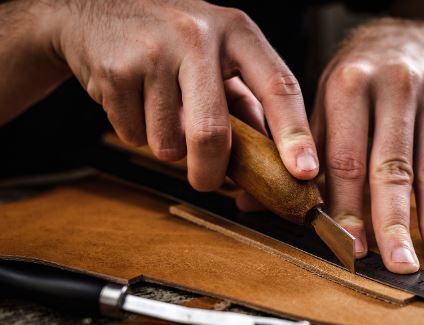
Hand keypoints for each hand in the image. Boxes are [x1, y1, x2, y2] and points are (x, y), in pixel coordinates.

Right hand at [50, 0, 318, 190]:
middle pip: (213, 132)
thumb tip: (278, 159)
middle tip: (207, 181)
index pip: (278, 87)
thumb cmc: (170, 41)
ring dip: (167, 146)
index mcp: (237, 32)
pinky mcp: (116, 69)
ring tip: (159, 110)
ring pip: (169, 143)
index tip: (305, 171)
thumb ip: (248, 103)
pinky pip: (134, 135)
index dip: (294, 134)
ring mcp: (154, 50)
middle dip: (211, 172)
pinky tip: (134, 101)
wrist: (91, 11)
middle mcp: (199, 35)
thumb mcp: (218, 56)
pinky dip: (136, 133)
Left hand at [312, 19, 423, 273]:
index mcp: (350, 86)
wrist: (407, 41)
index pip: (347, 158)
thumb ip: (299, 156)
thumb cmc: (356, 83)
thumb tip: (252, 201)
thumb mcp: (322, 104)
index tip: (350, 246)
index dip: (348, 206)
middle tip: (398, 265)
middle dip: (395, 221)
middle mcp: (396, 88)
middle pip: (394, 166)